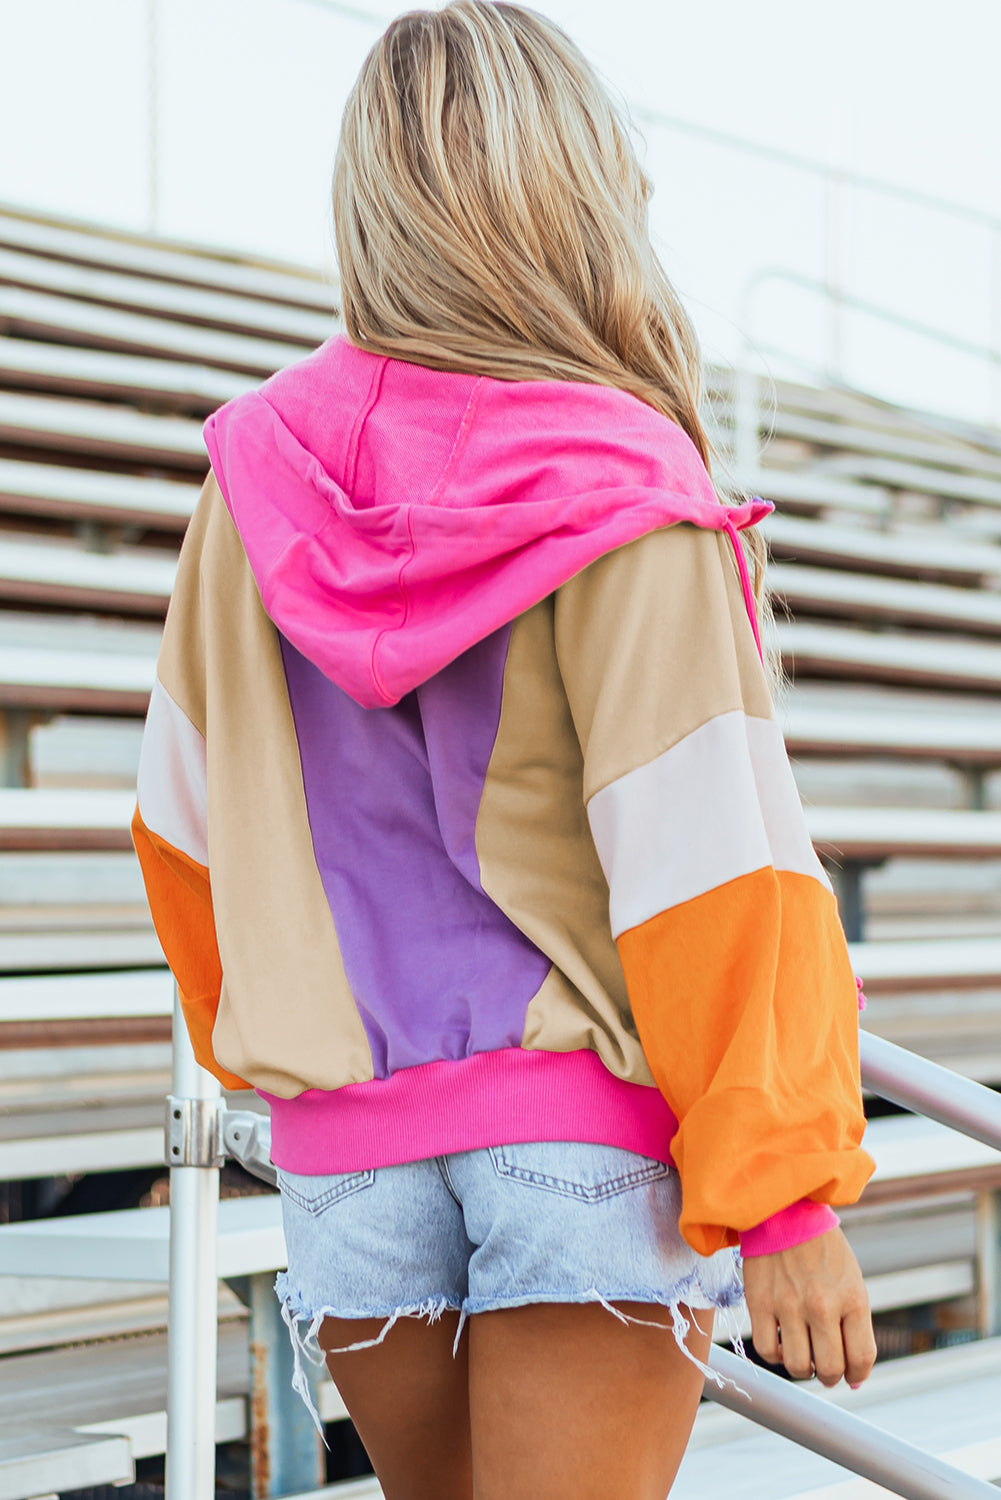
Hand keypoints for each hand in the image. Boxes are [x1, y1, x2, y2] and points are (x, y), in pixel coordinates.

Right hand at [742, 1227, 876, 1388]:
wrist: (784, 1210)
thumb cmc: (822, 1247)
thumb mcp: (851, 1280)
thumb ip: (855, 1325)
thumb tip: (854, 1379)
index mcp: (852, 1297)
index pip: (862, 1358)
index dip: (857, 1374)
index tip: (851, 1375)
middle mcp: (822, 1305)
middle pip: (831, 1369)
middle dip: (832, 1376)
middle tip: (827, 1368)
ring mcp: (788, 1305)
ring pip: (798, 1366)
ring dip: (804, 1369)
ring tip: (805, 1355)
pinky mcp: (759, 1302)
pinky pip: (766, 1350)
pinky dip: (776, 1355)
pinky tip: (782, 1342)